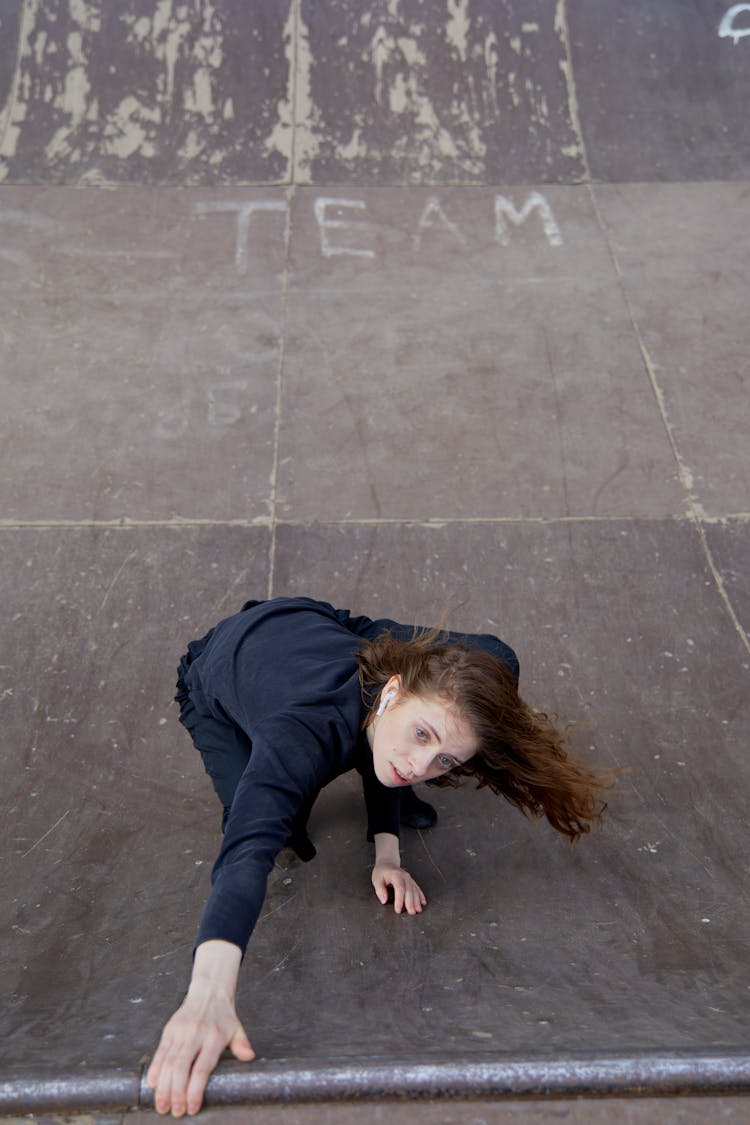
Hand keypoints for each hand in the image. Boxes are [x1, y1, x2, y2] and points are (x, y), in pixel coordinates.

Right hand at [146, 977, 254, 1115]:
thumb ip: (242, 1045)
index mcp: (214, 1037)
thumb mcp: (237, 1029)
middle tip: (175, 1112)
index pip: (202, 1068)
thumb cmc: (224, 1016)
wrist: (209, 991)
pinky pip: (160, 1051)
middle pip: (181, 1068)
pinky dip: (155, 1068)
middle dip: (176, 1093)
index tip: (192, 1108)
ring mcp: (180, 1032)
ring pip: (168, 1062)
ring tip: (162, 1106)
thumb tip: (250, 1057)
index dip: (195, 1089)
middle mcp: (195, 1034)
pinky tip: (152, 1084)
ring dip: (163, 1086)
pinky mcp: (169, 1030)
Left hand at [372, 862, 426, 914]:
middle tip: (411, 913)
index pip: (399, 888)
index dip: (399, 900)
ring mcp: (409, 878)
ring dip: (417, 901)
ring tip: (418, 910)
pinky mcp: (411, 881)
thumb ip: (379, 890)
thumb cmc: (381, 872)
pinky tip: (423, 902)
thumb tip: (384, 900)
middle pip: (409, 890)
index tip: (398, 910)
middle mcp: (404, 876)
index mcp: (395, 875)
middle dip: (411, 902)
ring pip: (414, 890)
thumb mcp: (376, 879)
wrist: (388, 862)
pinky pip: (417, 888)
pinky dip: (420, 896)